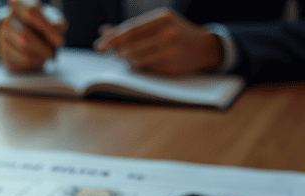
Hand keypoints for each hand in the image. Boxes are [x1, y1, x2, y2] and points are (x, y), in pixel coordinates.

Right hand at [0, 0, 66, 72]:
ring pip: (22, 53)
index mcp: (18, 5)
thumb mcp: (50, 18)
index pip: (31, 14)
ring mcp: (2, 39)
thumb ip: (56, 26)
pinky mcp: (3, 56)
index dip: (47, 29)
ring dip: (40, 57)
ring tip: (47, 55)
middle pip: (25, 36)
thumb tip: (57, 41)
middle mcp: (6, 21)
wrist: (21, 32)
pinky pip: (20, 64)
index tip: (60, 42)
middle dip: (43, 48)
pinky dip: (33, 63)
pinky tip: (38, 59)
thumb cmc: (39, 23)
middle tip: (53, 53)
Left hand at [94, 8, 221, 74]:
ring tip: (126, 56)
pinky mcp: (172, 65)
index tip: (99, 45)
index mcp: (163, 18)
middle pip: (131, 45)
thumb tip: (103, 31)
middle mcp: (168, 33)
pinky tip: (140, 62)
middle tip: (108, 52)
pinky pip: (146, 68)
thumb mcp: (157, 24)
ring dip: (127, 59)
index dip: (113, 38)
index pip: (131, 29)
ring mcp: (171, 50)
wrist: (204, 47)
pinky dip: (139, 66)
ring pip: (136, 59)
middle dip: (117, 50)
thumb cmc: (175, 33)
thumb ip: (132, 28)